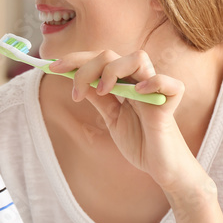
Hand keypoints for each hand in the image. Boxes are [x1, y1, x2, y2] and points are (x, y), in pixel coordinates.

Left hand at [49, 50, 196, 191]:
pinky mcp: (170, 103)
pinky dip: (152, 82)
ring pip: (138, 57)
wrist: (160, 167)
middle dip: (85, 68)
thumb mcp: (111, 117)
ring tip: (103, 92)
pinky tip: (138, 93)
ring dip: (113, 71)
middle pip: (111, 55)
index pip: (99, 58)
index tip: (52, 67)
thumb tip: (77, 80)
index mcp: (125, 82)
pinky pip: (167, 82)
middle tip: (76, 94)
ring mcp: (155, 90)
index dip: (76, 59)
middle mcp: (139, 80)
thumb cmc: (140, 141)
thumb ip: (98, 97)